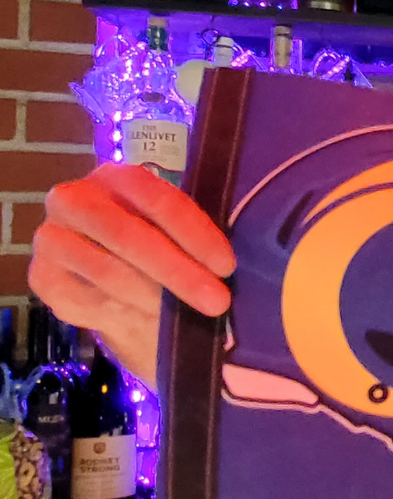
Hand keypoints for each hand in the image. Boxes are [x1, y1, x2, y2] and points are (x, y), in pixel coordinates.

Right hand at [27, 163, 234, 384]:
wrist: (124, 291)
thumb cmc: (165, 254)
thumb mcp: (184, 240)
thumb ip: (199, 238)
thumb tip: (244, 257)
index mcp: (120, 178)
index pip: (159, 200)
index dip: (195, 234)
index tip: (227, 266)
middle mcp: (77, 199)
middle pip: (129, 234)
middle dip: (178, 271)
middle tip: (217, 301)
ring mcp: (53, 237)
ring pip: (107, 270)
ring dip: (154, 297)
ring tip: (187, 317)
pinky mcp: (42, 276)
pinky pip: (83, 298)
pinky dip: (120, 313)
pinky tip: (148, 321)